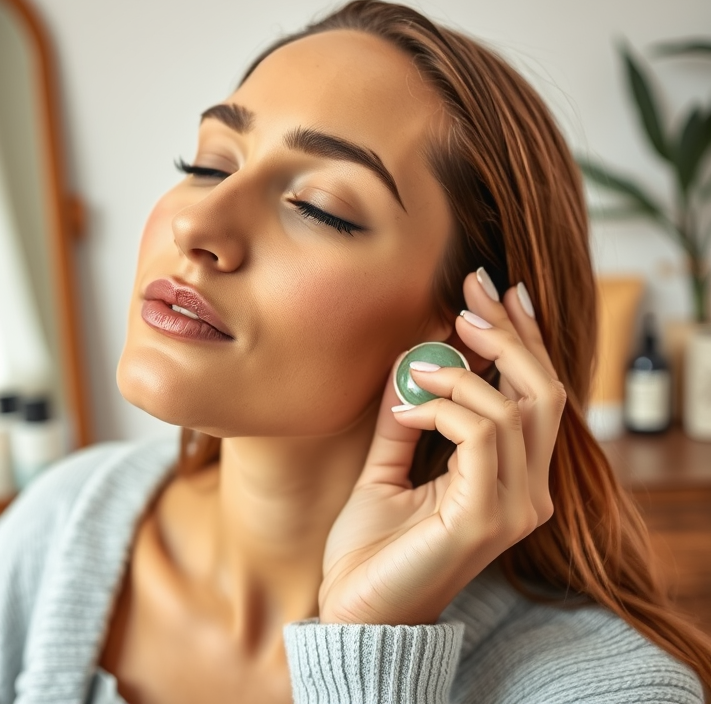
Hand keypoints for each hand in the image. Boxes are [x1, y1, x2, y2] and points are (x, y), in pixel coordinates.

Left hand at [318, 270, 565, 625]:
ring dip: (463, 372)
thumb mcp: (389, 464)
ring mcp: (513, 506)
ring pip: (518, 408)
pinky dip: (442, 407)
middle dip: (509, 334)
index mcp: (511, 478)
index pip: (535, 395)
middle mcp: (527, 492)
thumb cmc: (372, 546)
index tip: (489, 289)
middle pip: (546, 391)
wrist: (353, 610)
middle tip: (469, 295)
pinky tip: (404, 409)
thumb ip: (410, 413)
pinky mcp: (486, 517)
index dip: (519, 338)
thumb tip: (419, 352)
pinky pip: (481, 434)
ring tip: (419, 367)